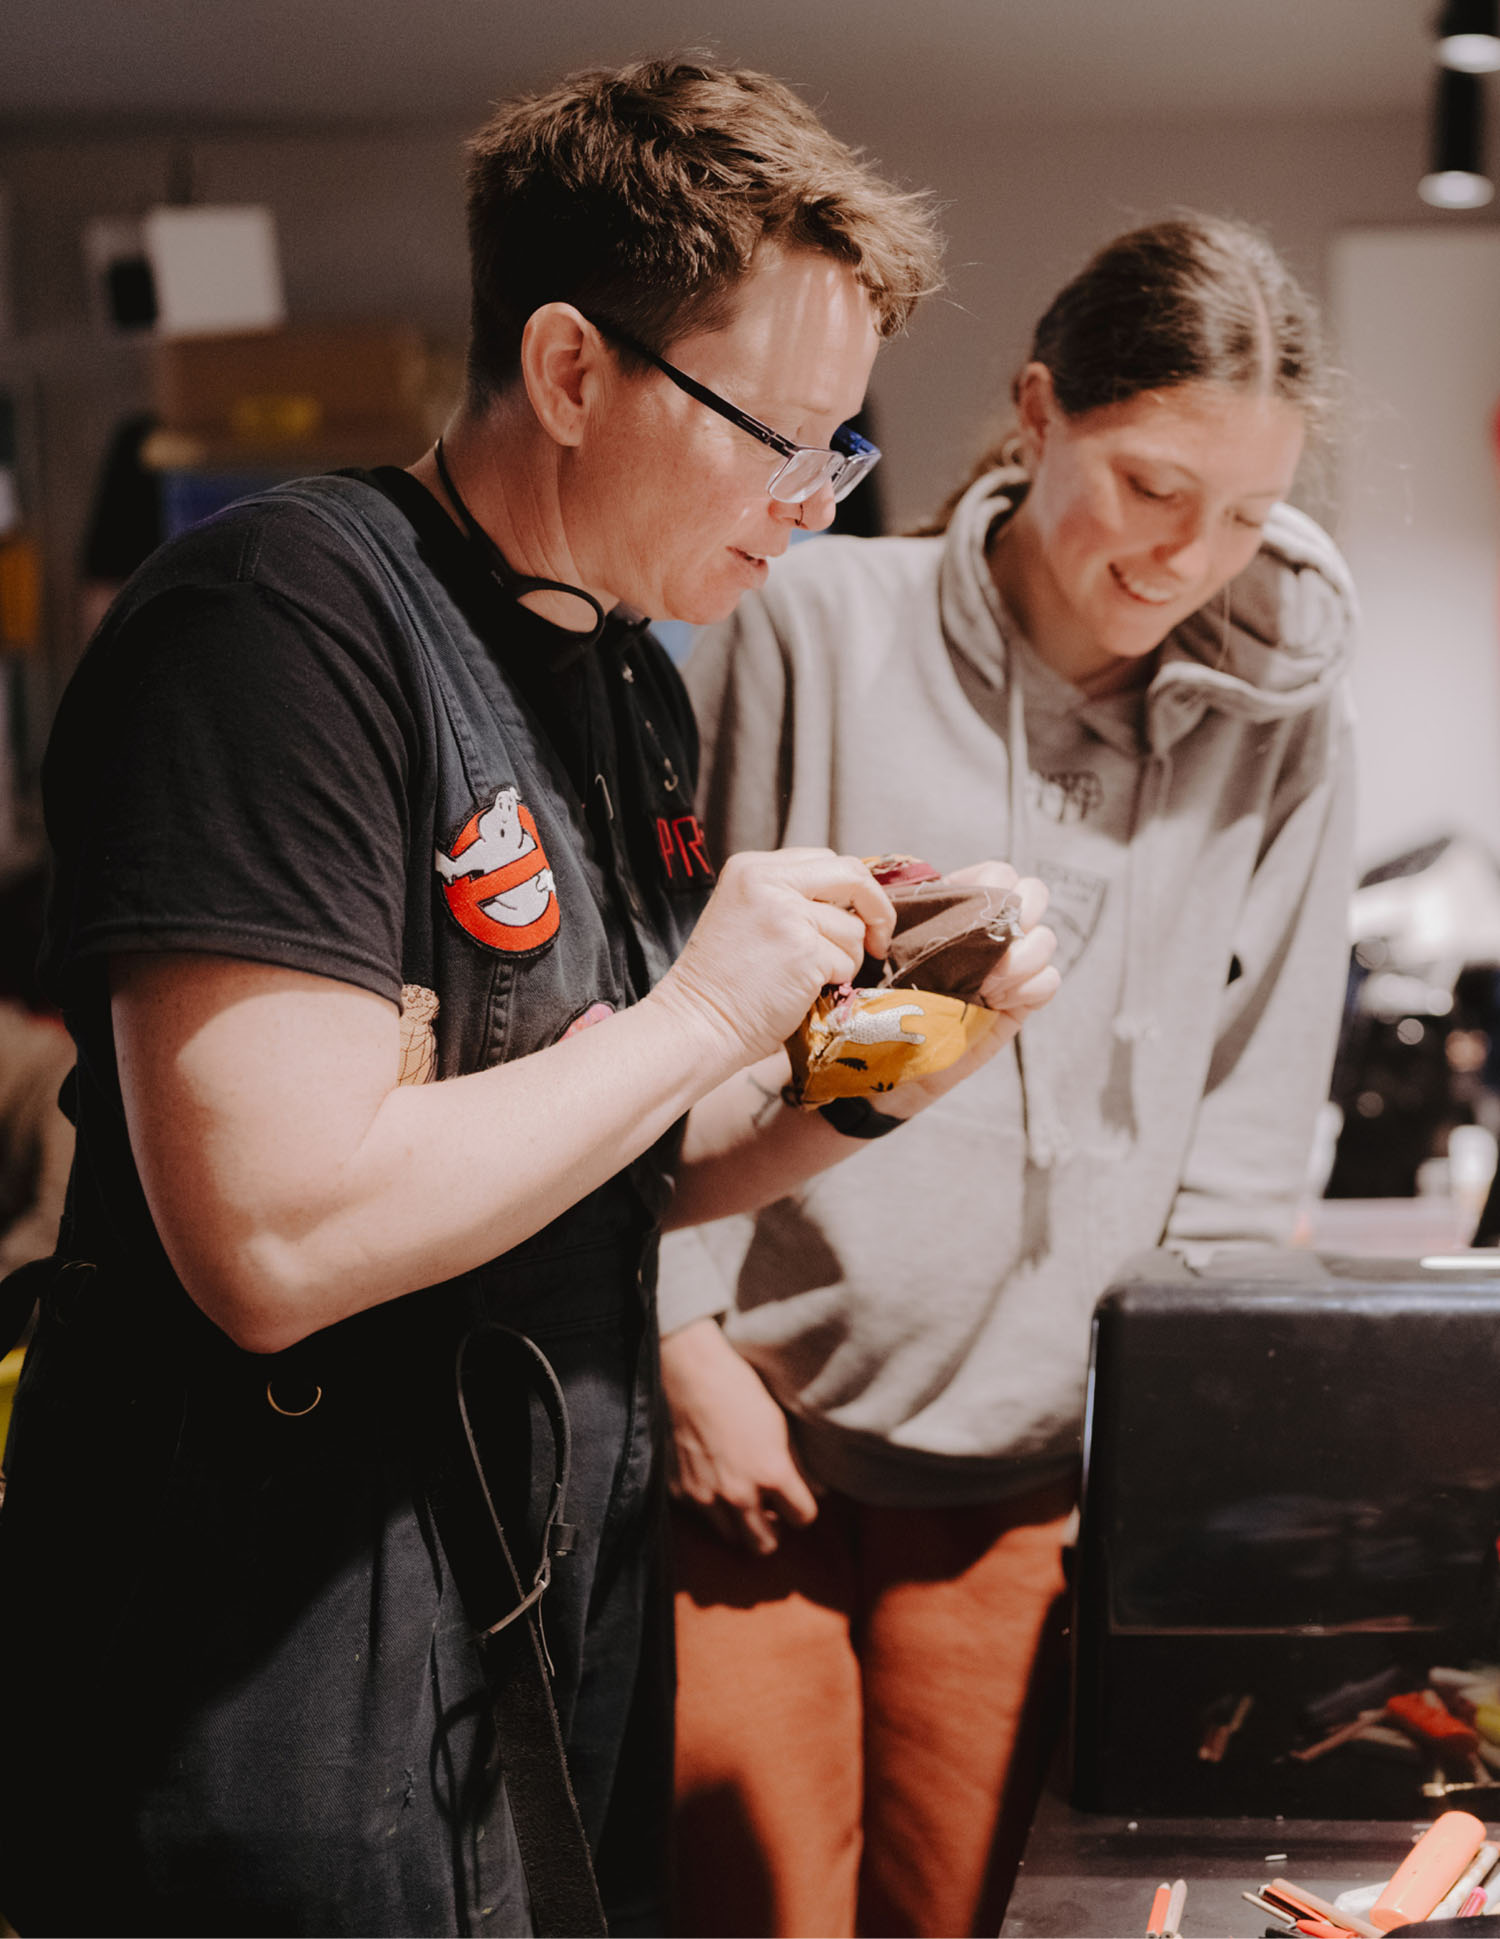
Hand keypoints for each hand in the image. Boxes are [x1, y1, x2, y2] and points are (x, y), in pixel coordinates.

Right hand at [650, 848, 894, 1073]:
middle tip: (878, 939)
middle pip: (850, 875)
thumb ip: (789, 897)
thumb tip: (852, 902)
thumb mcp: (746, 913)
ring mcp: (787, 914)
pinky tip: (804, 990)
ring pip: (852, 927)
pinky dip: (835, 981)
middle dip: (876, 908)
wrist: (697, 1023)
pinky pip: (847, 961)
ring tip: (810, 977)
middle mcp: (768, 881)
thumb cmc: (722, 981)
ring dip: (845, 957)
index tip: (858, 915)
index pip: (825, 858)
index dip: (850, 888)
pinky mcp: (805, 951)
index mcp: (751, 868)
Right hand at [661, 1315, 818, 1554]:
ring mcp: (705, 1496)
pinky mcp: (680, 1492)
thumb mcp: (781, 1425)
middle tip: (771, 1512)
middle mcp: (738, 1494)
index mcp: (771, 1474)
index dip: (803, 1509)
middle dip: (773, 1531)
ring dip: (741, 1524)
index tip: (798, 1499)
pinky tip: (714, 1481)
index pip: (803, 1517)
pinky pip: (702, 1517)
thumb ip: (799, 1464)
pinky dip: (712, 1508)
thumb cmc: (741, 1392)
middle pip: (764, 1545)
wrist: (690, 1376)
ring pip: (732, 1538)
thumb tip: (818, 1490)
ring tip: (743, 1499)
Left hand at [887, 862, 1059, 1112]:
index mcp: (959, 908)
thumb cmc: (877, 995)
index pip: (998, 875)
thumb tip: (902, 888)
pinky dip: (1029, 988)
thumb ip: (901, 912)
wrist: (885, 1053)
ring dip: (1021, 959)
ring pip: (1045, 939)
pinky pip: (1049, 980)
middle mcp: (990, 932)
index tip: (972, 914)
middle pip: (1034, 894)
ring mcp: (1010, 967)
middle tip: (994, 944)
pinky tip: (997, 1002)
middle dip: (1022, 913)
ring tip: (987, 984)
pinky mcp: (1021, 1001)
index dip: (995, 884)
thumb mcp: (884, 947)